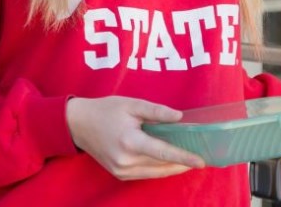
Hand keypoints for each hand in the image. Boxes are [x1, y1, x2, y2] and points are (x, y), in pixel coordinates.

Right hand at [66, 96, 204, 179]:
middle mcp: (126, 161)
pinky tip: (168, 162)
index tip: (201, 162)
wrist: (79, 124)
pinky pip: (145, 174)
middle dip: (181, 163)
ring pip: (155, 173)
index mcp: (130, 141)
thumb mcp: (131, 104)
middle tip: (200, 156)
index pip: (163, 152)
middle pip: (161, 165)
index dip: (183, 157)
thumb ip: (156, 111)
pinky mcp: (119, 175)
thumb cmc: (106, 110)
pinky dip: (158, 169)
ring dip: (172, 168)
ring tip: (189, 161)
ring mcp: (121, 171)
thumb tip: (180, 117)